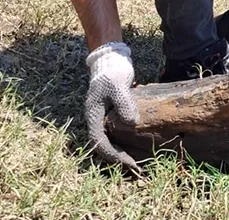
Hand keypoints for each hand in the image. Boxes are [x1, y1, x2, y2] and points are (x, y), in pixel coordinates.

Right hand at [85, 41, 142, 173]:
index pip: (98, 142)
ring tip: (136, 161)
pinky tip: (136, 146)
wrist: (110, 61)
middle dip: (117, 158)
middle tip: (135, 167)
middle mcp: (96, 119)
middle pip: (102, 145)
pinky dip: (124, 143)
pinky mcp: (111, 115)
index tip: (128, 161)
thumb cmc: (112, 73)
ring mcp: (103, 118)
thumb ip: (124, 104)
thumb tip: (132, 123)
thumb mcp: (119, 86)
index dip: (112, 154)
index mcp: (93, 115)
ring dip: (120, 152)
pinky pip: (115, 134)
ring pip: (108, 141)